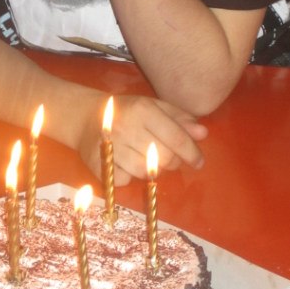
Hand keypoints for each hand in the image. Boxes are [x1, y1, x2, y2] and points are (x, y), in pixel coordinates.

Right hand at [78, 94, 206, 184]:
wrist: (85, 117)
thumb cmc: (127, 111)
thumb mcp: (154, 107)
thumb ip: (180, 119)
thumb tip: (203, 134)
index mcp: (143, 109)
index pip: (176, 138)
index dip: (192, 153)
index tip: (199, 162)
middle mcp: (126, 127)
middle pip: (164, 158)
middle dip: (172, 161)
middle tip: (167, 156)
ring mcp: (111, 147)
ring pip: (146, 173)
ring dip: (152, 170)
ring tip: (146, 158)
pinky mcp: (99, 165)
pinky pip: (126, 181)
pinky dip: (130, 176)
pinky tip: (126, 163)